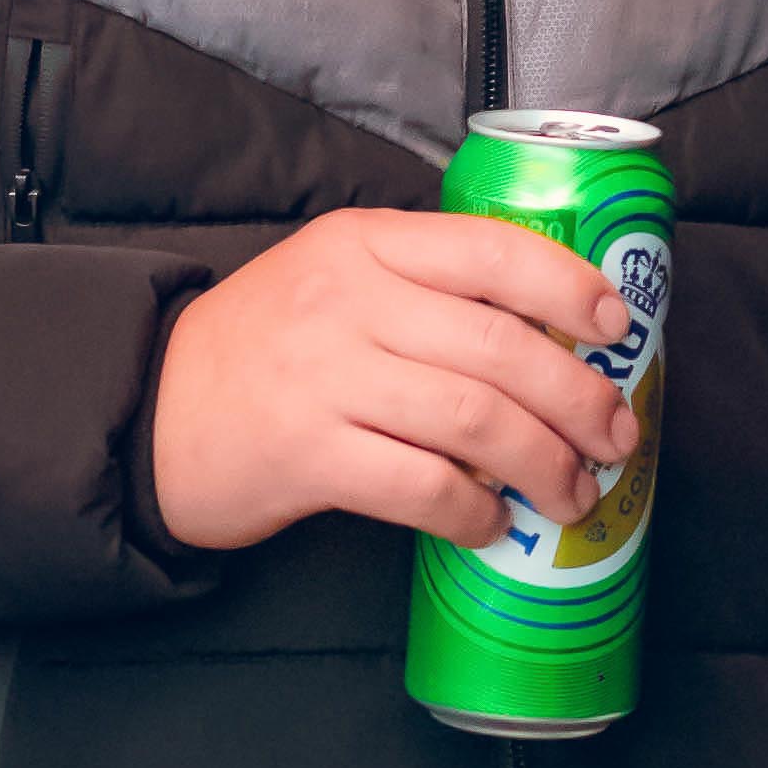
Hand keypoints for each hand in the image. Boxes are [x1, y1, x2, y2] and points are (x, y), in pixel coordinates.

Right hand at [148, 205, 641, 553]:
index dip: (570, 289)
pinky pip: (419, 485)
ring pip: (473, 418)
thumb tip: (552, 336)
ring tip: (571, 493)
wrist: (149, 409)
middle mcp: (348, 300)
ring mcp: (324, 377)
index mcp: (366, 243)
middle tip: (615, 439)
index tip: (618, 330)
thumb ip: (424, 288)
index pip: (492, 251)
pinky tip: (489, 525)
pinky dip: (471, 511)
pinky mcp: (305, 454)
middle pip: (500, 347)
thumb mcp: (335, 280)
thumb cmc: (264, 349)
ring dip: (542, 464)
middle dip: (578, 400)